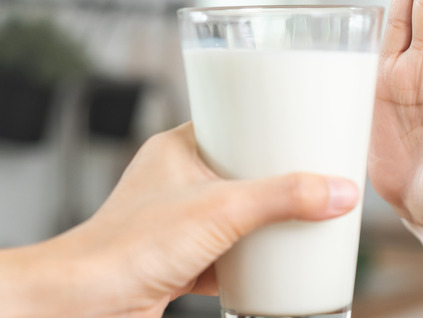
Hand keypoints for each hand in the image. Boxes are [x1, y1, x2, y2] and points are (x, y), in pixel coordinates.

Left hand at [0, 123, 358, 317]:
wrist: (84, 305)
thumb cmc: (128, 246)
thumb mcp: (220, 211)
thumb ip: (282, 198)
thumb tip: (338, 191)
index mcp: (178, 151)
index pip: (231, 123)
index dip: (267, 124)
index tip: (303, 128)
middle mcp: (176, 184)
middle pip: (240, 173)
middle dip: (276, 179)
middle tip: (315, 175)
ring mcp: (177, 224)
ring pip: (234, 216)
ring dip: (265, 222)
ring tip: (306, 217)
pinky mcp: (179, 261)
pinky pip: (226, 254)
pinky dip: (251, 260)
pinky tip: (278, 265)